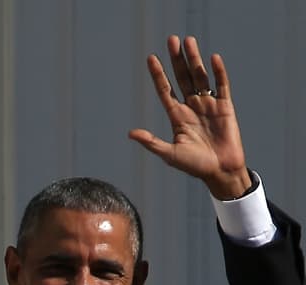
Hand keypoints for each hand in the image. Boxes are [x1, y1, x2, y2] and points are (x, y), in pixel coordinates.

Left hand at [129, 35, 251, 199]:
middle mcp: (191, 107)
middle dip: (177, 59)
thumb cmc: (194, 165)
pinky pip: (222, 86)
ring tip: (189, 41)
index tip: (151, 58)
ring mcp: (208, 105)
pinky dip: (219, 72)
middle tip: (171, 40)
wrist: (220, 171)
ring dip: (195, 60)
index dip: (158, 74)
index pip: (165, 90)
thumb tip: (131, 133)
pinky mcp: (225, 108)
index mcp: (177, 116)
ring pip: (200, 77)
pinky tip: (213, 59)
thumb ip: (152, 142)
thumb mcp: (170, 153)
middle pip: (182, 77)